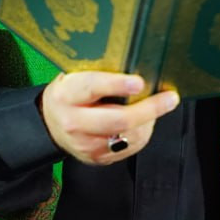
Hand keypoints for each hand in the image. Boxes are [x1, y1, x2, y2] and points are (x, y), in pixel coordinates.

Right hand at [40, 72, 179, 164]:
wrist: (51, 124)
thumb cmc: (70, 94)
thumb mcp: (75, 75)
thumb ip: (99, 71)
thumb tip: (136, 62)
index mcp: (67, 94)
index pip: (92, 88)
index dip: (117, 84)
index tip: (139, 83)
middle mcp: (74, 122)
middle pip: (117, 119)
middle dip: (148, 109)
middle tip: (169, 98)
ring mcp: (86, 144)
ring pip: (128, 136)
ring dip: (150, 121)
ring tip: (159, 106)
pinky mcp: (97, 158)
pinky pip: (129, 148)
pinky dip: (143, 133)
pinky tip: (145, 122)